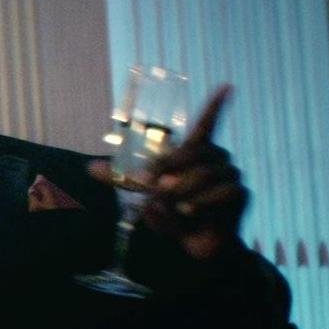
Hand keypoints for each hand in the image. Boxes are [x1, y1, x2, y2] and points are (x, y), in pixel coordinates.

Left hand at [91, 85, 247, 260]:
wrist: (194, 243)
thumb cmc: (170, 212)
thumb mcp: (142, 194)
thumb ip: (120, 177)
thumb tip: (89, 167)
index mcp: (195, 152)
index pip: (207, 123)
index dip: (216, 105)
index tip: (227, 85)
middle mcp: (216, 158)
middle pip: (194, 152)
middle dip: (169, 169)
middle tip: (154, 186)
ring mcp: (230, 174)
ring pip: (204, 174)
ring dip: (182, 192)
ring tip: (174, 206)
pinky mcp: (238, 193)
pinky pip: (220, 193)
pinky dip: (200, 204)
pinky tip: (189, 212)